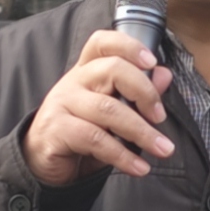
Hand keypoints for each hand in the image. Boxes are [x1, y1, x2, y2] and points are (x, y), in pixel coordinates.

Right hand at [20, 28, 174, 188]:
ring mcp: (62, 103)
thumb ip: (138, 94)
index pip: (103, 43)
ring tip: (162, 149)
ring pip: (108, 109)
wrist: (44, 163)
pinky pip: (96, 139)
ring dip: (141, 132)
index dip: (129, 46)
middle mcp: (73, 81)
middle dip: (145, 93)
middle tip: (160, 118)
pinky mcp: (56, 129)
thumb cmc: (82, 134)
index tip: (152, 62)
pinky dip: (123, 156)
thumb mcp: (113, 114)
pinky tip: (139, 167)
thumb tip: (164, 75)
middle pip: (112, 69)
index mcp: (87, 70)